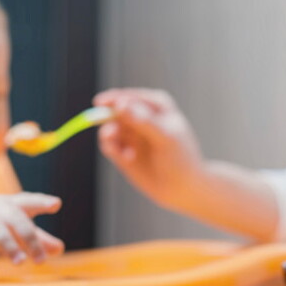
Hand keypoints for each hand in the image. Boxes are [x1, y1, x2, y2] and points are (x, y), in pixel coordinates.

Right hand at [0, 192, 62, 273]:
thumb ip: (36, 237)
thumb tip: (59, 249)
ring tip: (20, 262)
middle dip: (28, 236)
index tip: (56, 204)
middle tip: (41, 259)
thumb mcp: (11, 227)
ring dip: (8, 245)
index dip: (41, 201)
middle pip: (13, 216)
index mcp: (7, 204)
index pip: (26, 200)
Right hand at [93, 88, 203, 208]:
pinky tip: (126, 158)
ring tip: (114, 144)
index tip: (102, 103)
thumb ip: (144, 121)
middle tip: (109, 130)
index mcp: (155, 105)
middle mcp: (140, 116)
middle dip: (107, 117)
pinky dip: (111, 148)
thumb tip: (120, 104)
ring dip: (108, 134)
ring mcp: (130, 134)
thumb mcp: (166, 138)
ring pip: (109, 127)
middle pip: (114, 110)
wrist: (183, 188)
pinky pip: (109, 145)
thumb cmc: (181, 159)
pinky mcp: (122, 152)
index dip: (115, 99)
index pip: (130, 97)